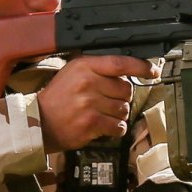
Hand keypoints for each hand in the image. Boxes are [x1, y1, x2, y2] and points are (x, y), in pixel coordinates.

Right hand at [38, 55, 157, 152]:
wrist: (39, 121)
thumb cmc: (58, 97)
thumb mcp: (72, 72)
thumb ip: (97, 69)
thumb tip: (126, 72)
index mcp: (84, 66)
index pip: (120, 63)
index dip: (140, 66)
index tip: (152, 71)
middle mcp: (88, 82)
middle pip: (126, 89)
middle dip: (122, 97)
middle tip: (109, 101)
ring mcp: (90, 103)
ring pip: (124, 109)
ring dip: (118, 114)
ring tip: (103, 114)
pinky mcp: (91, 123)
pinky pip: (118, 126)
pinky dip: (115, 128)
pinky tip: (104, 126)